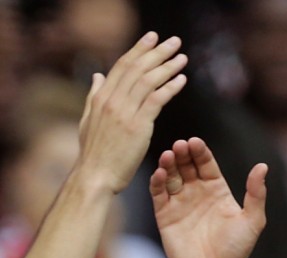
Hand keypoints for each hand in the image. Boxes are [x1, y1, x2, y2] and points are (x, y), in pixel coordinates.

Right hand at [77, 32, 187, 193]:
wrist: (95, 176)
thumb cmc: (95, 153)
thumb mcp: (89, 120)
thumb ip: (94, 96)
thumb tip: (98, 75)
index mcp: (101, 97)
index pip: (122, 66)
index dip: (138, 49)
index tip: (151, 38)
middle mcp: (111, 100)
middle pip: (137, 68)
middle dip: (156, 51)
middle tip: (173, 40)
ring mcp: (124, 112)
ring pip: (148, 81)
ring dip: (167, 66)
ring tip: (182, 56)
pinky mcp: (138, 126)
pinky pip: (157, 100)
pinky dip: (170, 87)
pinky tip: (182, 79)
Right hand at [150, 137, 267, 257]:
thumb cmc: (237, 250)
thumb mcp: (252, 220)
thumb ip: (256, 194)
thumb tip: (263, 166)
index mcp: (218, 191)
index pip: (206, 164)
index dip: (200, 152)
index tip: (195, 142)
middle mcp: (197, 193)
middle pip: (186, 166)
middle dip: (182, 154)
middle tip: (179, 146)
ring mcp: (180, 203)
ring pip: (171, 177)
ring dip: (168, 165)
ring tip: (167, 155)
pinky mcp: (165, 216)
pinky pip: (159, 195)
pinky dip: (158, 183)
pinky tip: (160, 174)